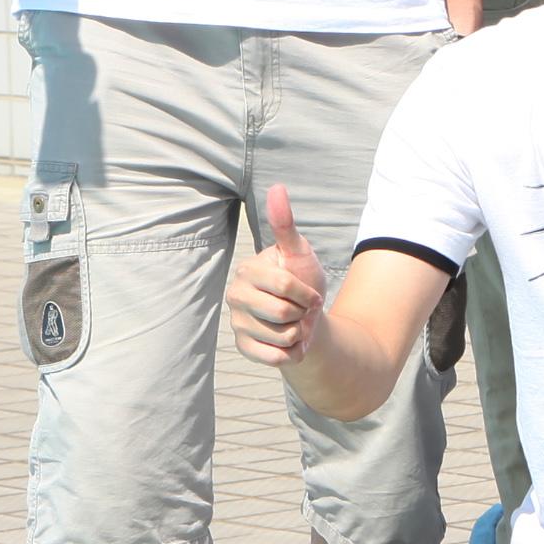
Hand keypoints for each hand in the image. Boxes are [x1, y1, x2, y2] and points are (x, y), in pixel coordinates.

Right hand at [226, 184, 323, 365]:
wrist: (307, 318)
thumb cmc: (303, 280)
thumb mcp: (300, 252)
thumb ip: (286, 225)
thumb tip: (276, 187)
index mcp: (248, 270)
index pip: (284, 284)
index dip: (305, 292)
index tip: (309, 292)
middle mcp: (235, 295)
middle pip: (283, 313)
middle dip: (303, 313)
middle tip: (300, 308)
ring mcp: (237, 322)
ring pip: (281, 336)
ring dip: (298, 333)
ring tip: (293, 323)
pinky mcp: (243, 347)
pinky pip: (274, 357)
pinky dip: (290, 352)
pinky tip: (287, 341)